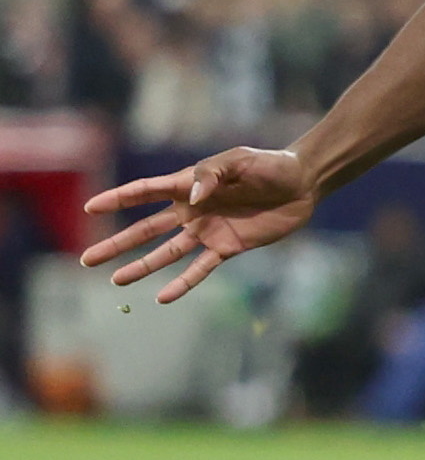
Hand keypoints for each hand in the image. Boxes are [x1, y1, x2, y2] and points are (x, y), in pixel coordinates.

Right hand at [79, 147, 320, 303]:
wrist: (302, 183)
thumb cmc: (269, 165)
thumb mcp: (239, 161)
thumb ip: (212, 175)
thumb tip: (194, 197)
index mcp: (188, 185)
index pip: (145, 193)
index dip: (118, 199)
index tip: (90, 208)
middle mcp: (191, 211)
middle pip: (145, 230)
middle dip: (117, 244)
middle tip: (87, 258)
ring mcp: (207, 231)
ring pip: (166, 253)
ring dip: (141, 267)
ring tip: (115, 280)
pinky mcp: (227, 247)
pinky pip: (200, 269)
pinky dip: (182, 284)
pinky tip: (162, 297)